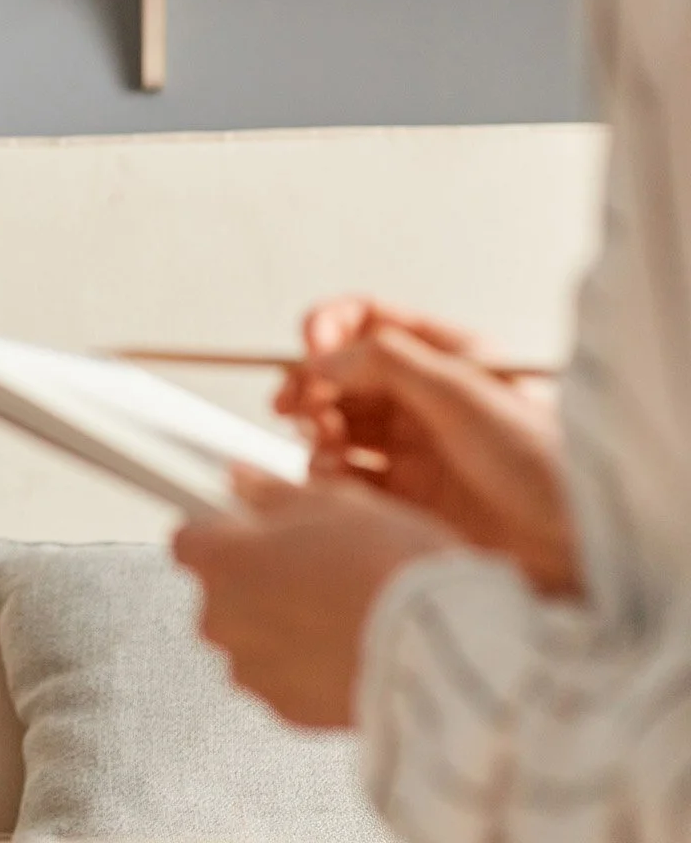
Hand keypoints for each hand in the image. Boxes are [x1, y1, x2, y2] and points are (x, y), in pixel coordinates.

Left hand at [173, 469, 460, 726]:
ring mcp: (251, 669)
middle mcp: (221, 619)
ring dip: (280, 626)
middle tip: (315, 570)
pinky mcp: (285, 709)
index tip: (252, 531)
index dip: (222, 532)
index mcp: (222, 560)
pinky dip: (305, 666)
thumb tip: (239, 479)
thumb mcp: (334, 503)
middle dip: (255, 582)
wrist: (439, 649)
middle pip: (220, 593)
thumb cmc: (388, 564)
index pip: (189, 540)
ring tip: (341, 612)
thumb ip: (272, 493)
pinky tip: (348, 647)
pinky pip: (282, 678)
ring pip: (251, 639)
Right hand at [276, 296, 576, 596]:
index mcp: (450, 360)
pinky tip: (334, 481)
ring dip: (318, 432)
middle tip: (294, 406)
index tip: (309, 346)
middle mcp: (428, 401)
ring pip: (340, 427)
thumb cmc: (546, 466)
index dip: (332, 328)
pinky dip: (329, 476)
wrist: (580, 550)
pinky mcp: (407, 500)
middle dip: (313, 385)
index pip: (373, 323)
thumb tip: (321, 355)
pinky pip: (348, 478)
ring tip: (324, 449)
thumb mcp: (463, 393)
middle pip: (345, 377)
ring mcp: (416, 451)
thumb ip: (385, 362)